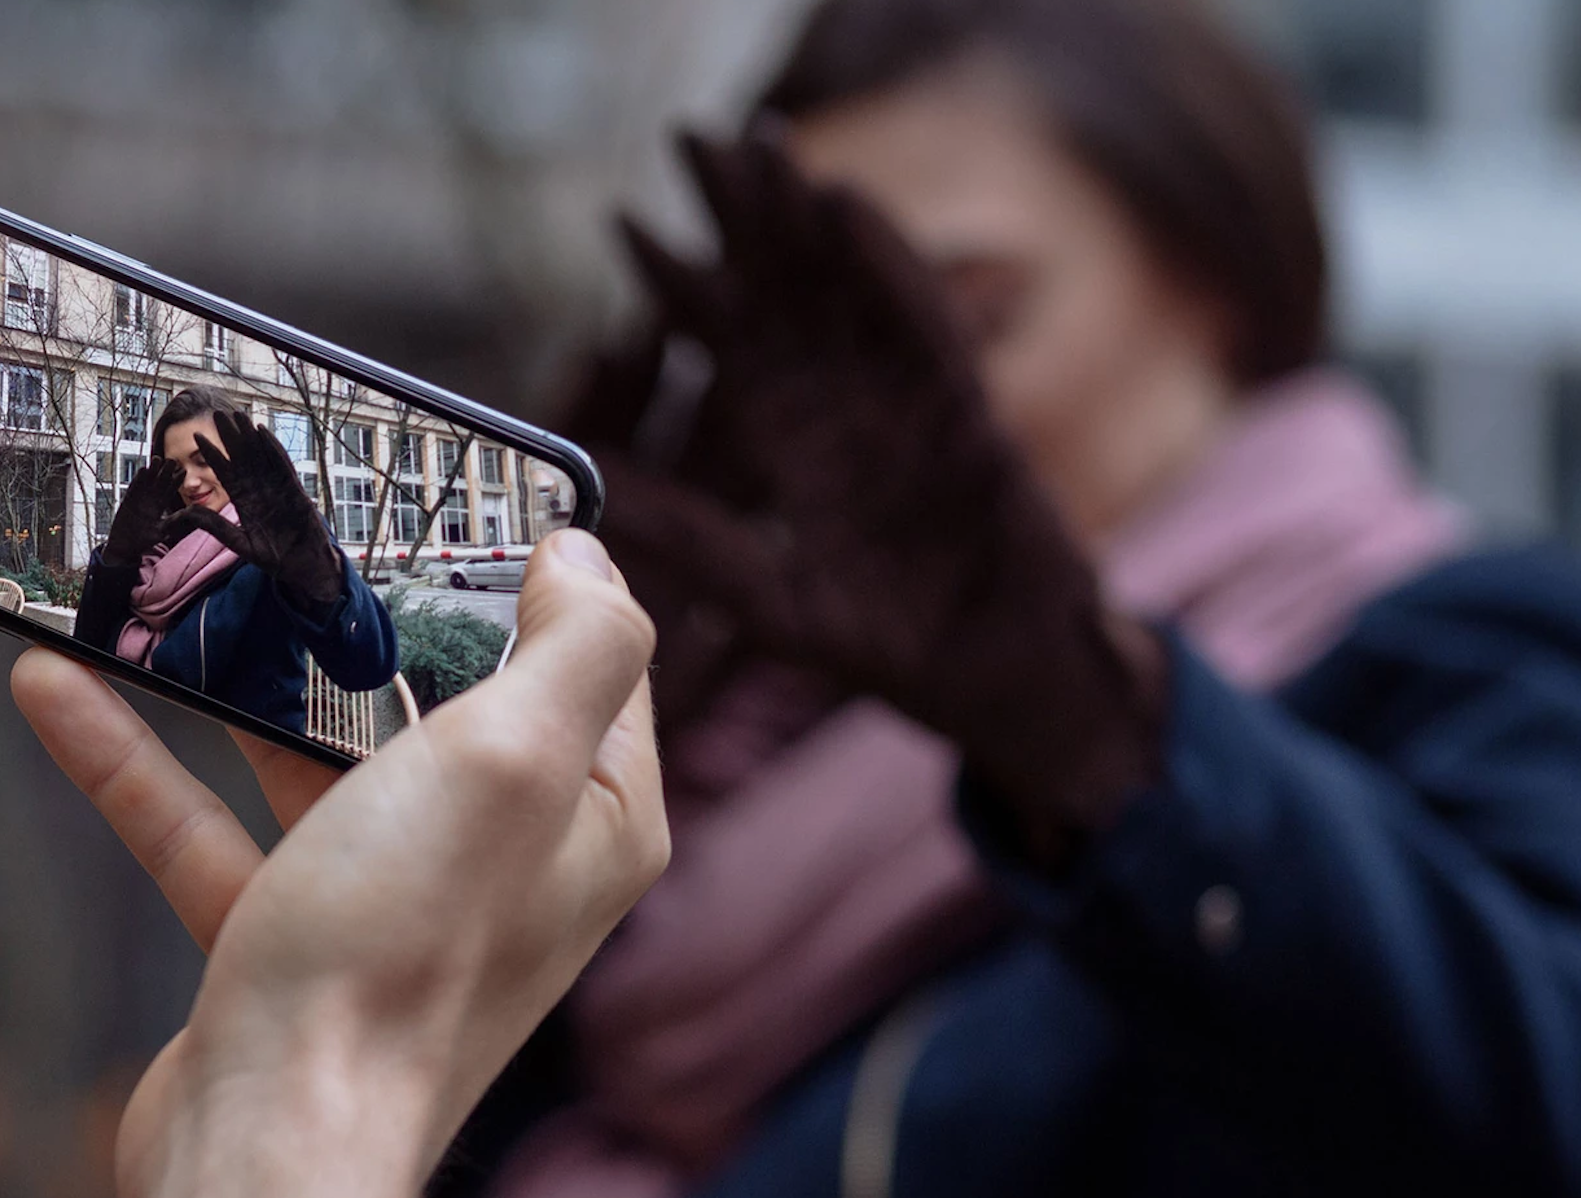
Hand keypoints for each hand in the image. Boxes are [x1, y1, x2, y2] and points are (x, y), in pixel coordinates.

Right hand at [11, 530, 665, 1197]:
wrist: (269, 1142)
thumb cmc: (400, 955)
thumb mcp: (514, 764)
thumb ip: (577, 648)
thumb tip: (587, 558)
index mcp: (589, 822)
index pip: (591, 670)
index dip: (540, 584)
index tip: (466, 503)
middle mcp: (504, 865)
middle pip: (444, 706)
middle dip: (372, 620)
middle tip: (301, 527)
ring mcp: (391, 906)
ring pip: (315, 762)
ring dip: (234, 685)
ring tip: (166, 589)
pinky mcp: (286, 943)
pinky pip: (211, 828)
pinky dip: (140, 765)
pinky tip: (58, 690)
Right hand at [100, 458, 185, 566]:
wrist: (124, 547)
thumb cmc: (143, 541)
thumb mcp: (161, 531)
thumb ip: (172, 522)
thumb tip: (186, 514)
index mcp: (160, 506)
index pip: (170, 491)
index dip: (176, 481)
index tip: (183, 471)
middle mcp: (150, 500)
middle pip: (159, 482)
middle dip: (166, 471)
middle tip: (172, 460)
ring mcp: (139, 498)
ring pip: (147, 481)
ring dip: (152, 471)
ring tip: (158, 459)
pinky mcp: (128, 500)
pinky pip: (134, 487)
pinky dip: (138, 479)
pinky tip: (143, 469)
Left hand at [166, 410, 346, 612]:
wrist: (301, 566)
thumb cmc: (273, 557)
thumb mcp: (239, 543)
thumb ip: (216, 527)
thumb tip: (189, 513)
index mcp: (243, 501)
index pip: (224, 472)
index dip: (212, 454)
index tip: (196, 436)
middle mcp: (259, 489)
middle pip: (241, 457)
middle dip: (229, 436)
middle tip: (217, 414)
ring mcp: (276, 487)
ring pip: (260, 455)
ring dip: (248, 435)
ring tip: (237, 415)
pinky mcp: (293, 488)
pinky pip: (281, 463)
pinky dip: (272, 447)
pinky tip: (261, 431)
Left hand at [602, 132, 1164, 836]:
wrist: (995, 677)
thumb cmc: (885, 638)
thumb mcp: (762, 592)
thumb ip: (687, 535)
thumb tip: (585, 499)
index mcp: (784, 443)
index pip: (723, 346)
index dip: (677, 283)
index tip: (624, 219)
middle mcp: (838, 407)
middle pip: (780, 292)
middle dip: (738, 218)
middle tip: (692, 138)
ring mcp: (902, 400)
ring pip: (845, 290)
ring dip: (803, 220)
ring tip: (762, 147)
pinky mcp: (963, 411)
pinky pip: (918, 325)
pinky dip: (884, 266)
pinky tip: (845, 208)